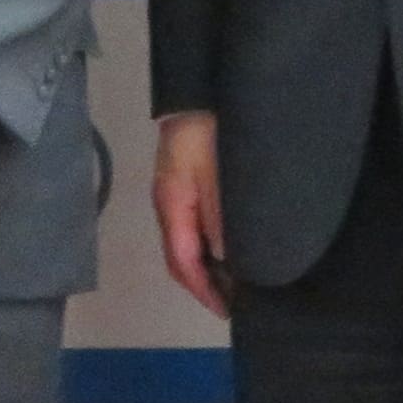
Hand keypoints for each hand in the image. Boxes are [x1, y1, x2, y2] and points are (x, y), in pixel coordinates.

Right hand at [151, 109, 229, 315]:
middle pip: (180, 257)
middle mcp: (168, 205)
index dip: (204, 290)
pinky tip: (228, 247)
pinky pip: (192, 226)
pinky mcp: (183, 183)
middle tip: (234, 302)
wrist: (198, 92)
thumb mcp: (217, 177)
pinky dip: (208, 245)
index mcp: (173, 207)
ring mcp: (174, 194)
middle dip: (203, 284)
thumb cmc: (207, 134)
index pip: (182, 261)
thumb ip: (221, 218)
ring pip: (186, 243)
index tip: (227, 310)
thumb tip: (227, 259)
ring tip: (235, 281)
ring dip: (207, 266)